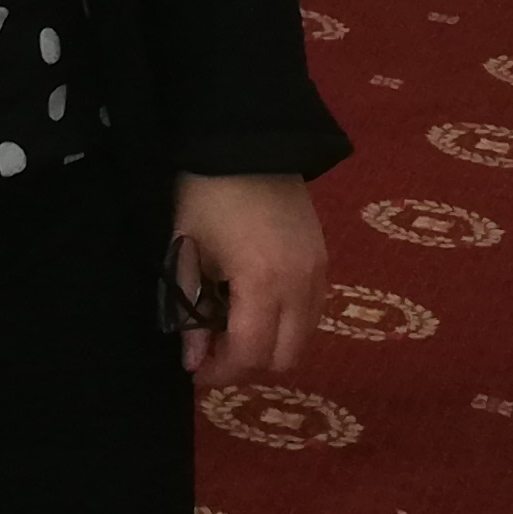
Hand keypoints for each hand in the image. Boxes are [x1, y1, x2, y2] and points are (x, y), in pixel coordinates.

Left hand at [171, 171, 324, 378]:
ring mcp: (319, 273)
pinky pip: (314, 313)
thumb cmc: (205, 192)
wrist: (246, 141)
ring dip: (270, 346)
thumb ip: (189, 309)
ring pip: (304, 339)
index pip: (250, 352)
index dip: (221, 372)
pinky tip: (257, 307)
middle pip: (285, 357)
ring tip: (232, 328)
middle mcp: (301, 284)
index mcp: (263, 280)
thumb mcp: (187, 248)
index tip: (195, 372)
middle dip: (247, 364)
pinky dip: (288, 324)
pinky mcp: (325, 260)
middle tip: (213, 351)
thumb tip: (191, 360)